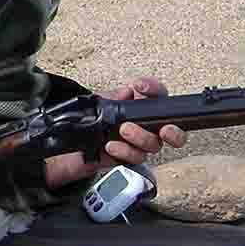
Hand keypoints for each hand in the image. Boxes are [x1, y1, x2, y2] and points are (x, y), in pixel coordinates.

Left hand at [44, 76, 187, 189]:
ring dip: (141, 137)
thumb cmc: (90, 121)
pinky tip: (111, 145)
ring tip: (124, 130)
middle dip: (172, 130)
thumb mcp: (100, 104)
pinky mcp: (126, 159)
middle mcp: (146, 128)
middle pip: (171, 130)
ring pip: (153, 146)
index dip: (154, 90)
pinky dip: (124, 151)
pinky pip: (133, 158)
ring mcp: (138, 146)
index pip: (158, 97)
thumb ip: (115, 97)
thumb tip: (128, 91)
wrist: (72, 146)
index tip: (141, 87)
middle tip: (163, 128)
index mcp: (142, 109)